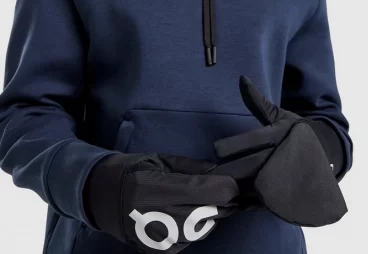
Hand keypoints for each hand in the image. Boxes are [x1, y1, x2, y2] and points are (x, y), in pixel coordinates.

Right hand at [83, 152, 238, 252]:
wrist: (99, 196)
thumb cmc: (130, 170)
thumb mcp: (160, 160)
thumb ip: (191, 168)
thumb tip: (218, 172)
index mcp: (158, 189)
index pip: (209, 193)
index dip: (227, 187)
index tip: (231, 180)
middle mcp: (160, 217)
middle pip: (212, 213)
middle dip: (222, 201)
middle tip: (221, 188)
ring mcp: (160, 238)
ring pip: (204, 229)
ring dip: (210, 214)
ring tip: (202, 200)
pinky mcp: (160, 251)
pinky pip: (191, 239)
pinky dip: (196, 226)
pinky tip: (186, 213)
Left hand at [209, 75, 347, 226]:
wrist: (328, 153)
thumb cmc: (298, 132)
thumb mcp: (280, 115)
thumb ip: (257, 100)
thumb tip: (242, 79)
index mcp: (276, 135)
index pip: (248, 141)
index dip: (230, 147)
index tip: (217, 149)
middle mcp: (278, 156)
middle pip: (246, 166)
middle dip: (226, 170)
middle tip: (207, 172)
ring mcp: (281, 178)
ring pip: (252, 185)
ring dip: (234, 187)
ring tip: (214, 188)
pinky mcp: (284, 194)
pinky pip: (261, 201)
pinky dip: (246, 201)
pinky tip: (231, 201)